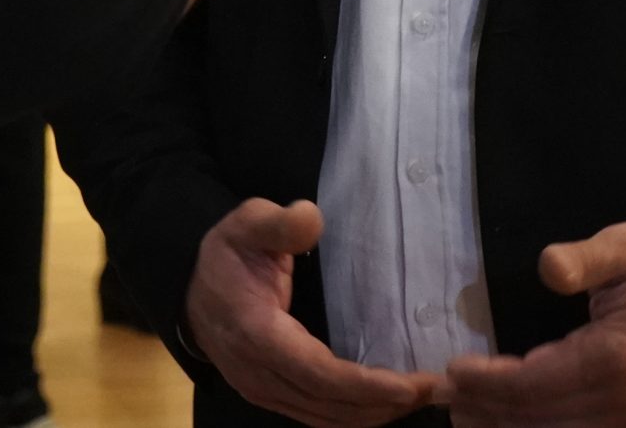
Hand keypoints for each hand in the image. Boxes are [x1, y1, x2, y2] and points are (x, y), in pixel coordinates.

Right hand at [184, 198, 441, 427]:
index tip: (407, 385)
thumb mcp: (247, 223)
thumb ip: (279, 223)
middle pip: (327, 404)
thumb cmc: (227, 253)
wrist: (189, 289)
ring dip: (373, 414)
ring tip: (420, 397)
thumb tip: (311, 218)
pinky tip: (385, 403)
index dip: (363, 385)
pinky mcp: (271, 395)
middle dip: (383, 404)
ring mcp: (263, 390)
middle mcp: (259, 373)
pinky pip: (317, 415)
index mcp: (256, 332)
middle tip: (436, 390)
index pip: (316, 371)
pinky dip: (353, 414)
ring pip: (324, 418)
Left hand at [439, 220, 625, 427]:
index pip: (534, 382)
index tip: (453, 372)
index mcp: (615, 356)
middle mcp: (623, 398)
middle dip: (490, 411)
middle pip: (539, 418)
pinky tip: (517, 421)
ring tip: (470, 416)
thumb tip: (548, 268)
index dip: (489, 382)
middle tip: (446, 401)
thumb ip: (586, 259)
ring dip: (511, 427)